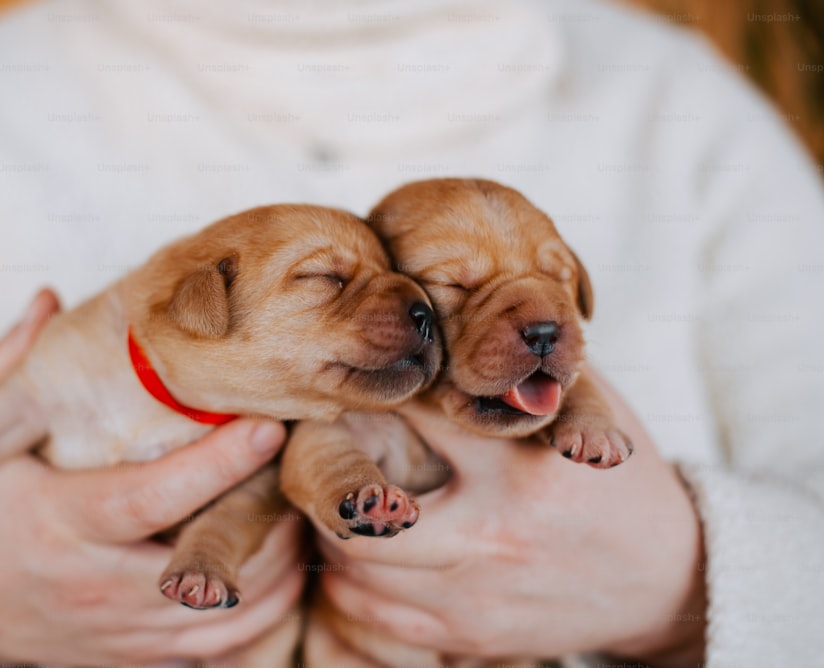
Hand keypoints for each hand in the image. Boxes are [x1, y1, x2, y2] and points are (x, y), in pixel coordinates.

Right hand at [0, 289, 302, 665]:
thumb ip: (13, 374)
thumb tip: (48, 298)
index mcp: (61, 522)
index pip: (148, 496)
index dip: (214, 464)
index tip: (268, 425)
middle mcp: (96, 583)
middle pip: (206, 559)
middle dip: (267, 521)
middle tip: (303, 473)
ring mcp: (124, 629)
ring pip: (228, 611)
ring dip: (278, 566)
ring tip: (300, 514)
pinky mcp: (144, 655)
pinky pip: (223, 648)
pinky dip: (266, 611)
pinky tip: (284, 567)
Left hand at [318, 369, 706, 665]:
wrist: (669, 580)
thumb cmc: (622, 485)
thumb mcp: (594, 413)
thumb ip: (531, 373)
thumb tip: (466, 321)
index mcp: (523, 469)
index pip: (415, 417)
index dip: (368, 395)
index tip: (347, 386)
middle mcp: (493, 536)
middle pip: (362, 514)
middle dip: (327, 481)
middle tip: (320, 457)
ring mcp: (479, 596)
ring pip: (358, 571)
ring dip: (333, 533)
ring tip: (339, 501)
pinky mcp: (473, 635)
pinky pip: (379, 617)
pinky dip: (353, 585)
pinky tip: (360, 556)